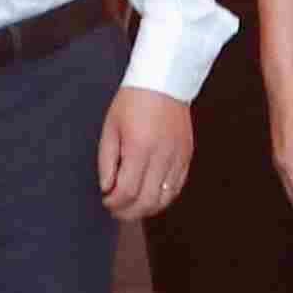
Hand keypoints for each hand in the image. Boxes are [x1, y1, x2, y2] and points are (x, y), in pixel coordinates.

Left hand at [97, 86, 195, 221]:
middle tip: (116, 210)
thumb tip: (107, 188)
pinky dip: (163, 198)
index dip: (114, 202)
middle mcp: (162, 156)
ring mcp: (177, 157)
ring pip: (164, 199)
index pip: (127, 191)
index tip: (106, 200)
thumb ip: (106, 161)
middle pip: (147, 201)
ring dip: (146, 209)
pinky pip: (177, 187)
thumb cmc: (133, 100)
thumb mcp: (110, 127)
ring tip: (132, 207)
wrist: (164, 80)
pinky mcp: (186, 156)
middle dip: (128, 212)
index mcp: (139, 148)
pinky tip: (151, 196)